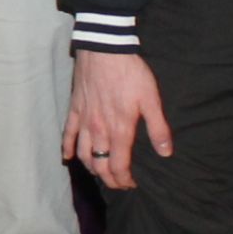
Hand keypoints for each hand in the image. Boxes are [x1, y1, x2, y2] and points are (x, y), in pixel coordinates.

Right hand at [65, 49, 172, 189]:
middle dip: (109, 179)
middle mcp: (99, 130)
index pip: (118, 166)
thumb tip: (165, 153)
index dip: (124, 180)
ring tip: (100, 171)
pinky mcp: (75, 109)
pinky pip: (67, 134)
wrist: (104, 50)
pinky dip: (67, 148)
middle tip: (118, 183)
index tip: (131, 184)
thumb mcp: (151, 99)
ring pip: (82, 154)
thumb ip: (158, 128)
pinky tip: (67, 157)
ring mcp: (84, 120)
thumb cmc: (130, 73)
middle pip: (99, 165)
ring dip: (91, 167)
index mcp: (119, 130)